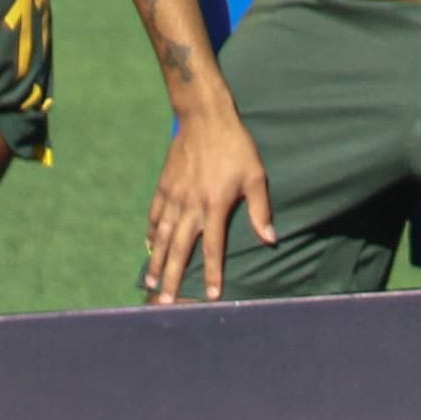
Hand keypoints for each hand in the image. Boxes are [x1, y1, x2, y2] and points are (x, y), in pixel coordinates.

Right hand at [147, 106, 273, 302]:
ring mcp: (174, 195)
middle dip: (173, 277)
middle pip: (180, 248)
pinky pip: (154, 215)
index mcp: (215, 204)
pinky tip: (150, 247)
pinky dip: (151, 233)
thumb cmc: (236, 146)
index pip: (213, 247)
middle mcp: (191, 204)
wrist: (205, 117)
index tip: (212, 296)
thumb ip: (260, 209)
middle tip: (166, 302)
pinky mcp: (164, 185)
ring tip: (152, 283)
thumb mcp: (256, 176)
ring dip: (157, 261)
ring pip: (163, 235)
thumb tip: (270, 239)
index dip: (213, 273)